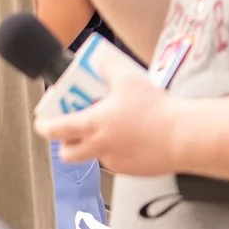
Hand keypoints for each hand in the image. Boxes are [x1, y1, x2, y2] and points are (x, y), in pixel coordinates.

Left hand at [36, 64, 180, 175]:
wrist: (186, 137)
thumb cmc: (157, 111)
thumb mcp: (129, 78)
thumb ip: (108, 65)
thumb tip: (98, 57)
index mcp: (92, 126)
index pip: (54, 131)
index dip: (43, 126)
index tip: (42, 122)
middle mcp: (99, 147)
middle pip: (68, 153)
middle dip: (66, 141)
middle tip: (75, 127)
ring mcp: (116, 162)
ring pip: (95, 156)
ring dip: (95, 145)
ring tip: (110, 128)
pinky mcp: (133, 171)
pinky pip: (118, 162)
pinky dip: (118, 151)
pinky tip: (132, 137)